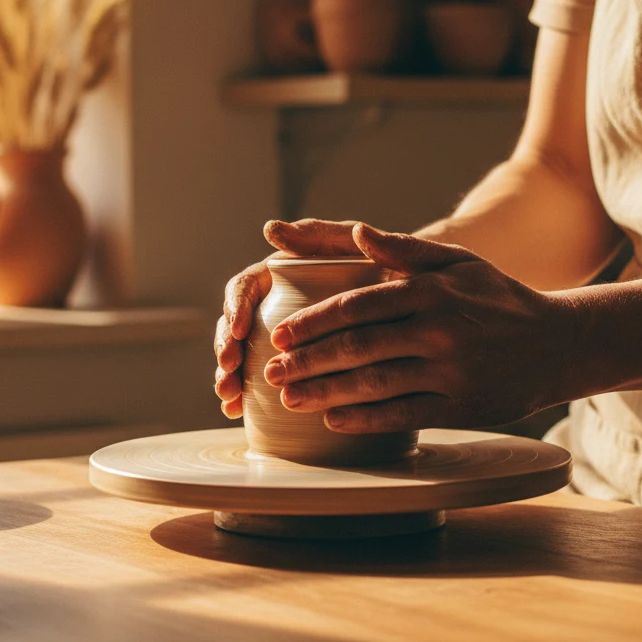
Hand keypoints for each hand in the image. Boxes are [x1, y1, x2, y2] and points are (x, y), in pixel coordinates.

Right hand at [213, 218, 367, 418]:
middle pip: (236, 324)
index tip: (237, 329)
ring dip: (229, 376)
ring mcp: (282, 333)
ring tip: (229, 398)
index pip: (245, 286)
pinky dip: (246, 394)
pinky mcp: (297, 359)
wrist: (415, 295)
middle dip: (226, 350)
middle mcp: (275, 302)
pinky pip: (263, 377)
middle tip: (228, 373)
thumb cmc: (387, 265)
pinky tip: (239, 412)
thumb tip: (286, 229)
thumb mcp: (366, 248)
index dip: (234, 307)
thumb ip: (331, 236)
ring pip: (243, 353)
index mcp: (281, 272)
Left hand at [262, 223, 580, 432]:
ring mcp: (450, 371)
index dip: (313, 322)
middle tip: (271, 370)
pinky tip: (333, 420)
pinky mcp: (462, 407)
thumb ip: (403, 248)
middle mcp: (437, 330)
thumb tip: (356, 232)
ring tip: (289, 399)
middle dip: (307, 362)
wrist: (560, 342)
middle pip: (357, 349)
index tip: (280, 334)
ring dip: (324, 394)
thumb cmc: (497, 296)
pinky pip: (403, 416)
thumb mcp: (457, 261)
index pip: (356, 306)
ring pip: (374, 385)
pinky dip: (363, 420)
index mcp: (429, 290)